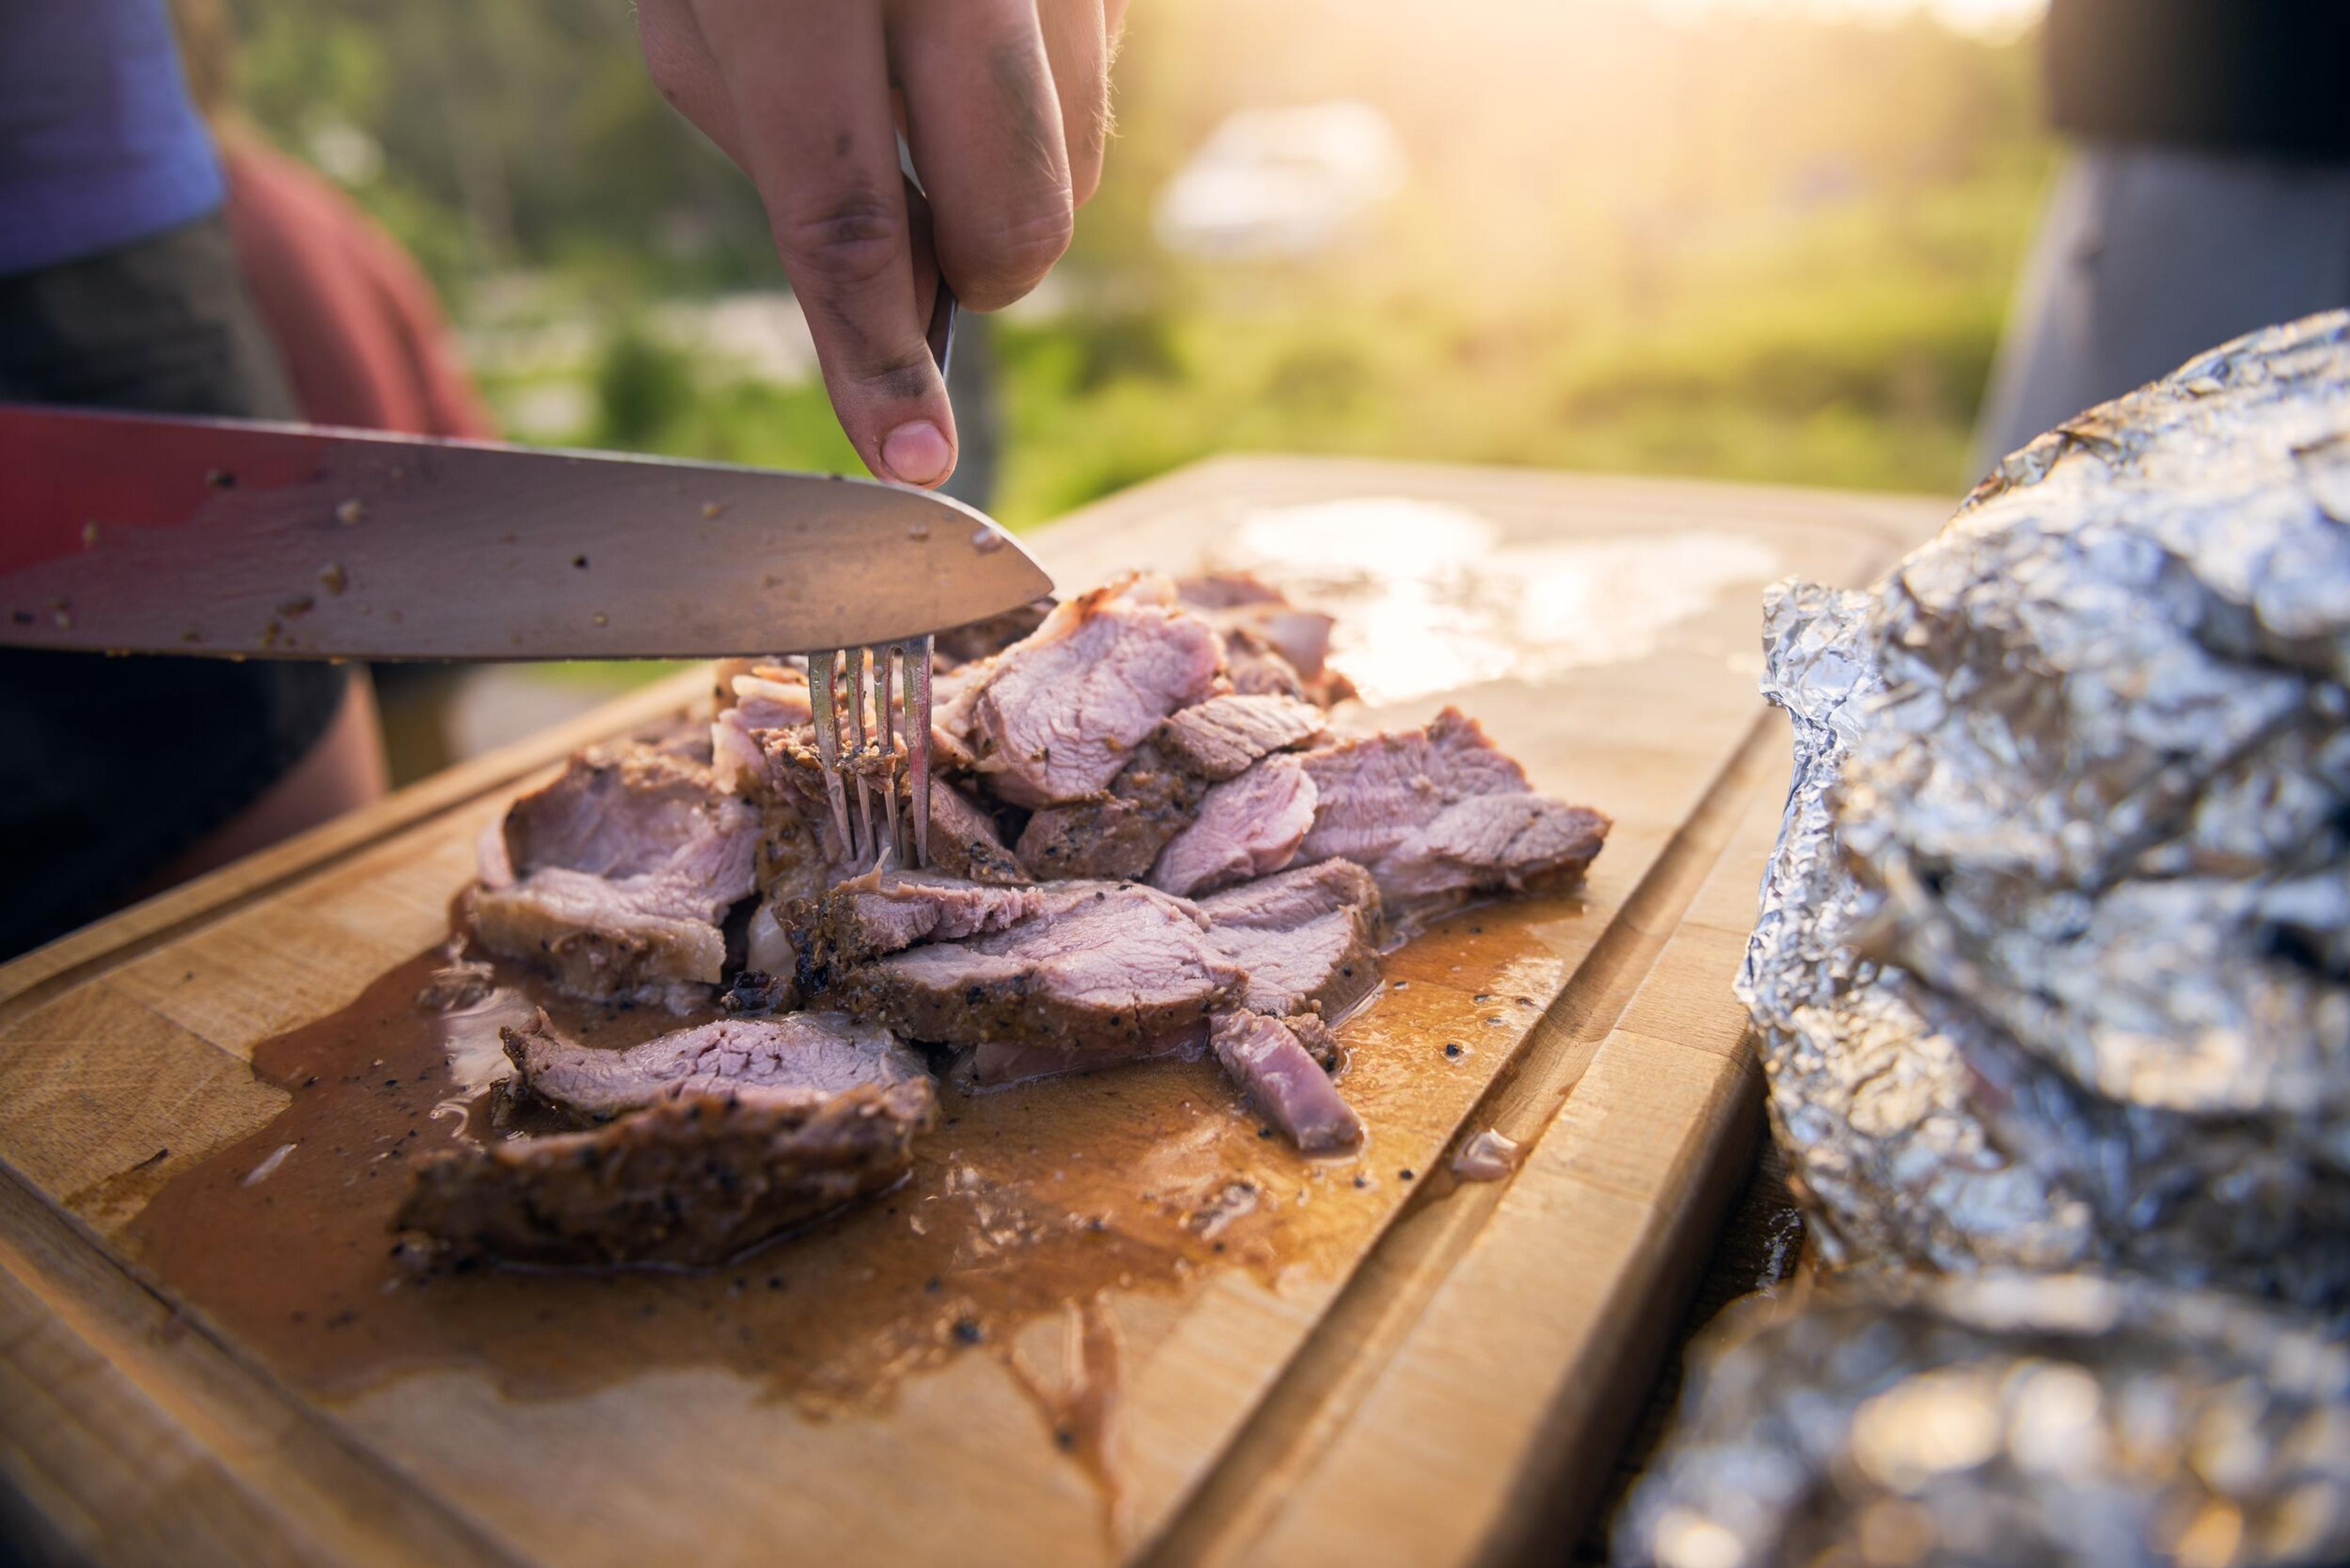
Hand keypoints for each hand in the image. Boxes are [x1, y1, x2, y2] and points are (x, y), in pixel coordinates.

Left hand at [637, 0, 1124, 487]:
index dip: (876, 356)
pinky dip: (1045, 98)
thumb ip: (789, 169)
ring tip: (935, 92)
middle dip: (973, 276)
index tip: (912, 458)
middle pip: (1012, 219)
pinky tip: (977, 27)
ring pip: (1079, 167)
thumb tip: (900, 307)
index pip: (843, 217)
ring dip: (1012, 190)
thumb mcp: (705, 15)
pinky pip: (1104, 82)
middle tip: (929, 247)